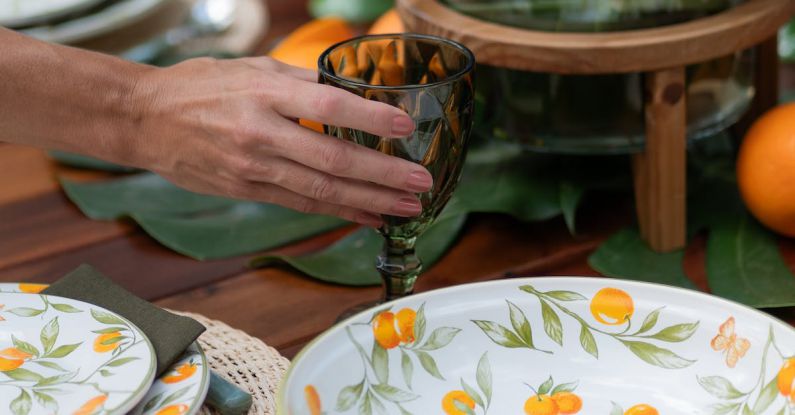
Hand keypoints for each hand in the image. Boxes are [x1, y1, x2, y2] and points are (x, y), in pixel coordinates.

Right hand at [127, 57, 430, 226]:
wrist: (145, 120)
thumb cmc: (201, 86)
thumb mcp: (252, 67)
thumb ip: (302, 82)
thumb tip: (352, 95)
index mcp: (263, 92)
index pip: (327, 105)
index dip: (370, 117)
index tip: (405, 127)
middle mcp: (260, 133)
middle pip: (332, 159)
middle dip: (382, 174)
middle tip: (421, 183)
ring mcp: (252, 168)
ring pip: (320, 190)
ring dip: (369, 200)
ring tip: (406, 207)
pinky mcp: (247, 190)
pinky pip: (301, 204)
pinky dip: (339, 211)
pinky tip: (368, 215)